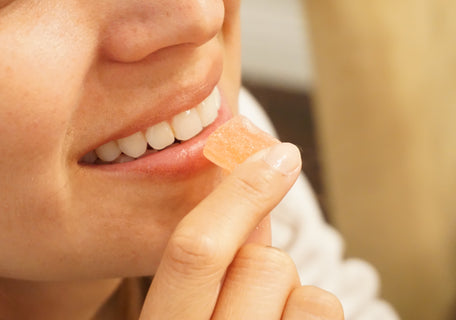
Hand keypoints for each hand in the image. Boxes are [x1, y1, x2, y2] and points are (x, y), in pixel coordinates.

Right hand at [140, 143, 343, 318]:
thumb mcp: (182, 311)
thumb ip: (210, 259)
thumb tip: (251, 194)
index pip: (195, 252)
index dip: (238, 194)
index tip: (277, 156)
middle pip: (263, 263)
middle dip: (262, 262)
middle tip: (247, 291)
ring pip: (305, 291)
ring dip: (289, 295)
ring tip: (265, 319)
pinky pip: (324, 311)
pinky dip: (310, 316)